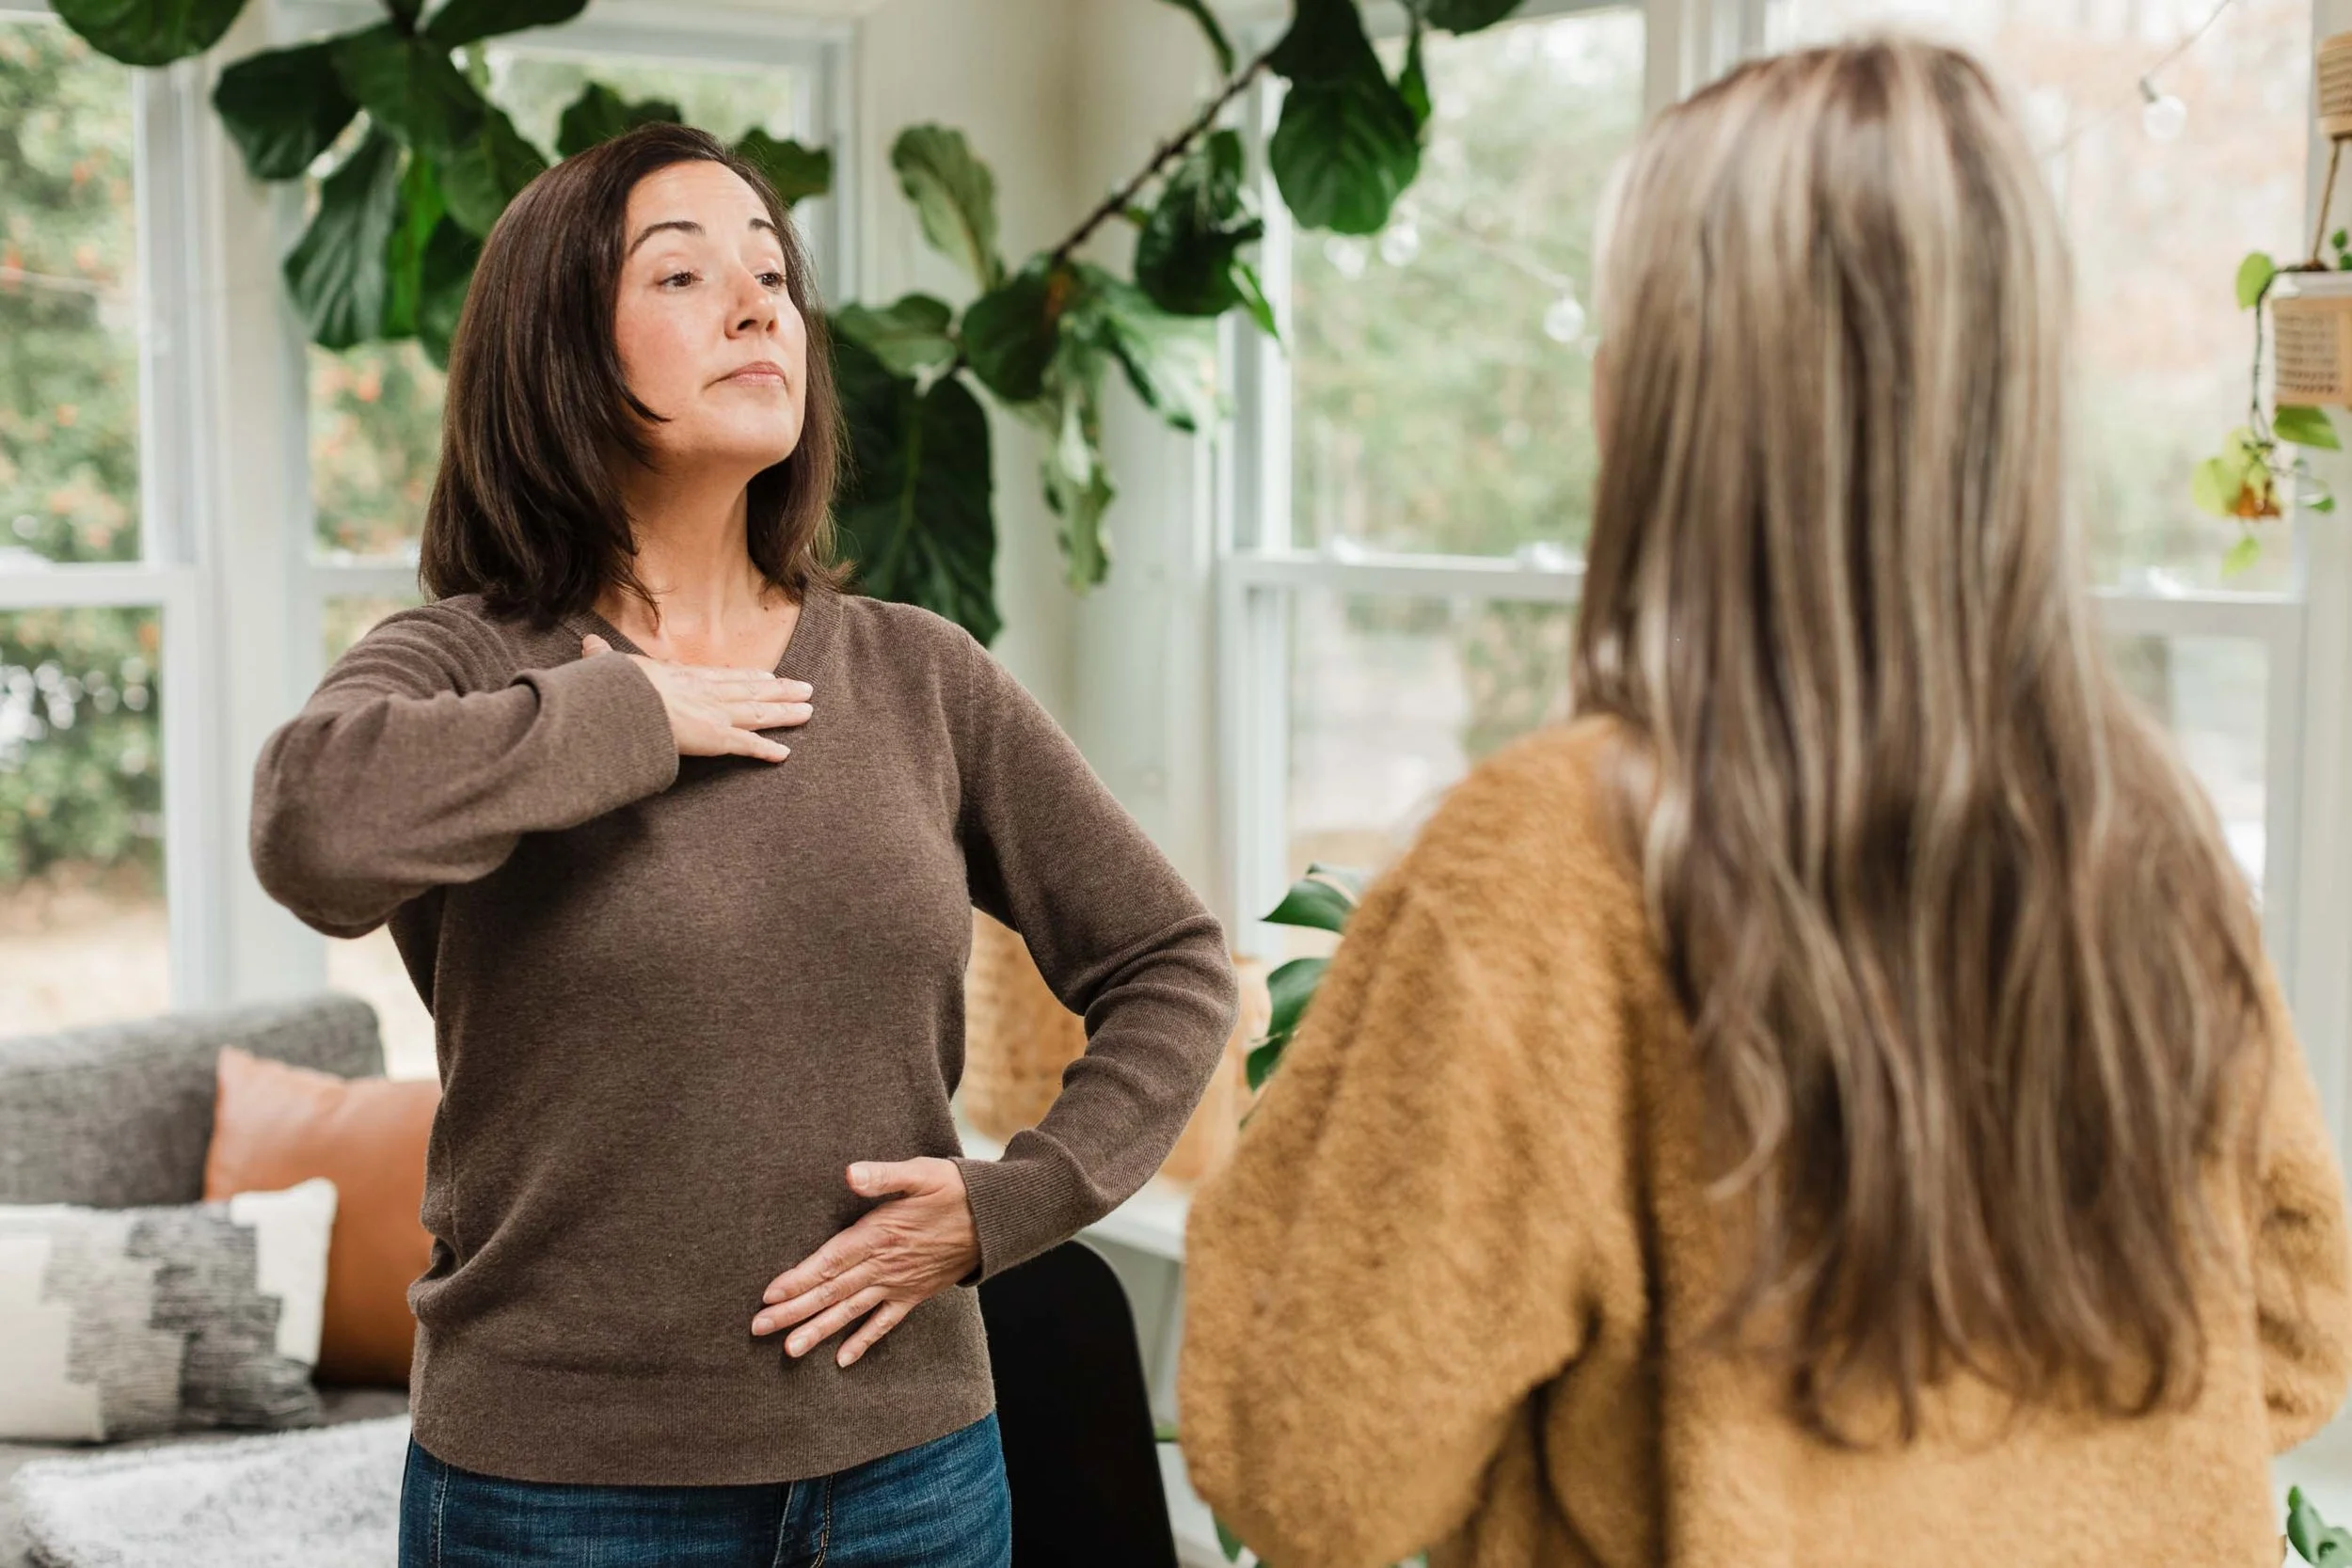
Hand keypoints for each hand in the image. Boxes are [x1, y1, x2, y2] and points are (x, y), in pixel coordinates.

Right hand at [581, 634, 812, 762]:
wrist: (625, 703)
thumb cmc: (616, 686)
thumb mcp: (610, 668)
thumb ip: (604, 658)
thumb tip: (589, 643)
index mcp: (683, 676)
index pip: (724, 676)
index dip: (748, 676)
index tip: (767, 675)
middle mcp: (706, 692)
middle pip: (751, 690)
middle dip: (781, 690)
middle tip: (805, 689)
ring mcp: (714, 714)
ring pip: (759, 712)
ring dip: (785, 712)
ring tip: (809, 710)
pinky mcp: (716, 737)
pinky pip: (748, 745)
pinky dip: (767, 750)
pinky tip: (786, 754)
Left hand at [752, 1159, 981, 1367]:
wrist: (997, 1219)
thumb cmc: (955, 1189)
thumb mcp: (920, 1173)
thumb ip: (883, 1176)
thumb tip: (850, 1173)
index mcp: (879, 1235)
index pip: (830, 1262)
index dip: (798, 1280)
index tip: (769, 1296)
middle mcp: (884, 1265)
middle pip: (831, 1292)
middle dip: (793, 1312)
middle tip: (759, 1329)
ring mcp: (898, 1284)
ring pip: (851, 1312)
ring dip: (818, 1331)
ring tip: (789, 1350)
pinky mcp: (913, 1294)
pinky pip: (885, 1323)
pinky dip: (863, 1341)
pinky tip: (842, 1359)